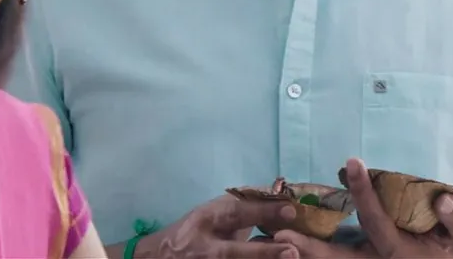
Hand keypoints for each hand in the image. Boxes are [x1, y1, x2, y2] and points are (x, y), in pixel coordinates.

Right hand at [149, 194, 302, 258]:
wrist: (161, 257)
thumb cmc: (193, 230)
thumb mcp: (212, 214)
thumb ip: (242, 210)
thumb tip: (279, 200)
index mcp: (206, 219)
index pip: (236, 214)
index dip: (262, 212)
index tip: (291, 211)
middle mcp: (204, 247)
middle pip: (233, 252)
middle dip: (263, 252)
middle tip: (291, 251)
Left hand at [276, 159, 452, 258]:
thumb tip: (443, 200)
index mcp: (400, 253)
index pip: (377, 220)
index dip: (364, 192)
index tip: (353, 161)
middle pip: (338, 258)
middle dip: (309, 248)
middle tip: (280, 236)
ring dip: (302, 253)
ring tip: (270, 239)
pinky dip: (310, 254)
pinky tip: (286, 244)